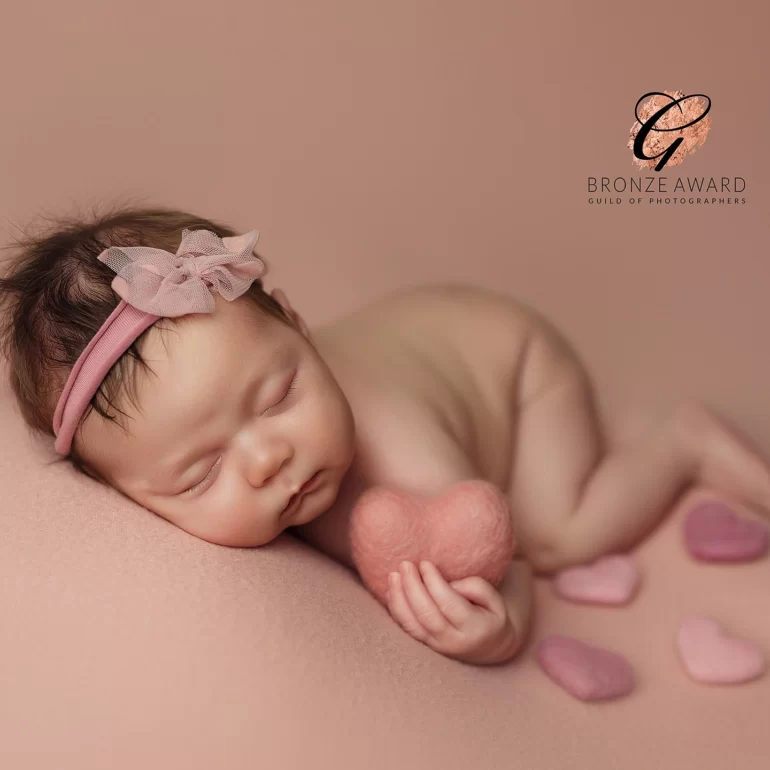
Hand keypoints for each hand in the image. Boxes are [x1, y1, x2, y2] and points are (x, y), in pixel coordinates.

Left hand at [385, 560, 516, 664]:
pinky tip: (392, 590)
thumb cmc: (491, 617)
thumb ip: (475, 587)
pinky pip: (406, 629)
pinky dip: (396, 609)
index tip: (425, 563)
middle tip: (406, 564)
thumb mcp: (495, 600)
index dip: (434, 582)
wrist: (489, 649)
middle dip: (412, 586)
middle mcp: (452, 640)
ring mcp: (436, 645)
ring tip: (394, 575)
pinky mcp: (424, 645)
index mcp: (473, 627)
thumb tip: (448, 584)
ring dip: (399, 598)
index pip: (448, 603)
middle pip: (426, 614)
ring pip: (411, 624)